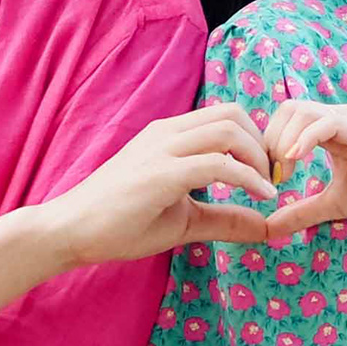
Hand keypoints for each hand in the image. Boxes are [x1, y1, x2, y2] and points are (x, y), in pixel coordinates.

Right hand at [37, 106, 281, 265]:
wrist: (71, 231)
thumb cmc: (121, 223)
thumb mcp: (184, 220)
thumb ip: (224, 218)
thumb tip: (267, 228)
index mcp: (170, 136)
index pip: (226, 117)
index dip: (257, 141)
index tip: (270, 176)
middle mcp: (168, 133)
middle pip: (234, 115)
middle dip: (264, 144)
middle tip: (275, 178)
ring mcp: (163, 149)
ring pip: (229, 131)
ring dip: (259, 157)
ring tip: (269, 187)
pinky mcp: (161, 173)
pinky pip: (217, 164)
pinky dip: (248, 178)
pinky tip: (261, 198)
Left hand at [255, 99, 346, 235]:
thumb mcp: (336, 203)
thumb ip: (303, 211)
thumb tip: (268, 228)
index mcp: (329, 130)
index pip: (284, 121)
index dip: (268, 147)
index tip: (268, 181)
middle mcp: (337, 118)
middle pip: (286, 109)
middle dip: (269, 141)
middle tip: (273, 177)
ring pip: (300, 111)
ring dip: (282, 141)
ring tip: (284, 173)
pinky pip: (324, 123)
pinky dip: (303, 139)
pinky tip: (295, 161)